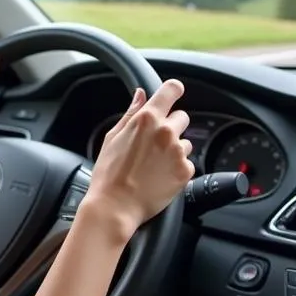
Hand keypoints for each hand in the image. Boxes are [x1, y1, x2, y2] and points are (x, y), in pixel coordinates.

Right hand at [81, 79, 194, 242]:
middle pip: (182, 117)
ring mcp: (178, 152)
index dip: (173, 91)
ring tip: (154, 164)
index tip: (172, 94)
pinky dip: (176, 168)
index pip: (172, 90)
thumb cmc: (109, 173)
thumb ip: (131, 113)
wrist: (115, 205)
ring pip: (185, 142)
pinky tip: (159, 176)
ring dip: (174, 149)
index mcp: (147, 119)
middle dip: (171, 126)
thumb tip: (141, 95)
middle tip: (154, 143)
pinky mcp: (186, 171)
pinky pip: (186, 163)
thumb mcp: (113, 137)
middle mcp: (166, 132)